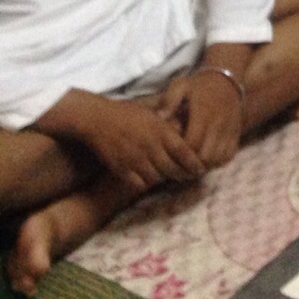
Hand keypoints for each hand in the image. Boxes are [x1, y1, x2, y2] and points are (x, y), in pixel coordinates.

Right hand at [39, 91, 204, 189]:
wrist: (97, 119)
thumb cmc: (128, 115)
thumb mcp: (153, 115)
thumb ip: (169, 128)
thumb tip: (188, 137)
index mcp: (160, 131)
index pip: (185, 152)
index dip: (195, 163)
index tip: (201, 168)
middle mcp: (150, 146)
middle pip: (173, 169)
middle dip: (183, 175)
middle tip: (188, 176)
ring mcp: (135, 159)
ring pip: (157, 178)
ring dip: (164, 179)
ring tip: (169, 176)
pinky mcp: (121, 169)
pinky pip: (139, 184)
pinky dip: (146, 183)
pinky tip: (149, 177)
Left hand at [155, 70, 243, 168]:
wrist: (227, 80)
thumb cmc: (199, 85)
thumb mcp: (181, 85)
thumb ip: (169, 100)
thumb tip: (160, 118)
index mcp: (203, 112)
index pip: (193, 143)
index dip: (181, 153)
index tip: (171, 154)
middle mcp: (219, 123)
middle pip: (206, 156)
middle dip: (192, 163)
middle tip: (180, 163)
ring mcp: (229, 130)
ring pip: (217, 159)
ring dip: (204, 164)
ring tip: (192, 161)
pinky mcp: (236, 134)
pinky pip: (228, 156)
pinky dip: (216, 161)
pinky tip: (206, 157)